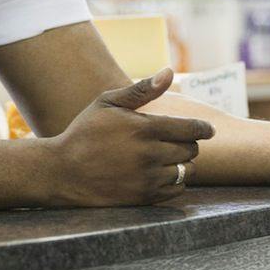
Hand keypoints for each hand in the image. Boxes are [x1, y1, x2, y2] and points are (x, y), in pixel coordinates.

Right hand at [41, 68, 215, 206]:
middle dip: (188, 144)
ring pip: (186, 171)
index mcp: (145, 128)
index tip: (207, 130)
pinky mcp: (144, 197)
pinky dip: (175, 182)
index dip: (204, 129)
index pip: (192, 129)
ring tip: (167, 158)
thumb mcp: (108, 103)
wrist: (62, 171)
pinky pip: (177, 190)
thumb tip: (169, 72)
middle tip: (176, 142)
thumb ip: (141, 90)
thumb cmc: (85, 132)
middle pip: (191, 150)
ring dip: (182, 164)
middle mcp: (150, 154)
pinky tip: (161, 174)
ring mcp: (148, 178)